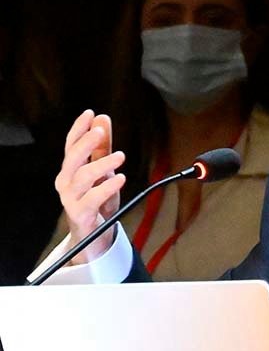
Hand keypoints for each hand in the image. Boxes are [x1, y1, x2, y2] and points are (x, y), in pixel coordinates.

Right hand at [54, 110, 125, 262]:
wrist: (94, 237)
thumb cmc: (97, 201)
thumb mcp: (103, 171)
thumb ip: (102, 147)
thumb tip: (102, 119)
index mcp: (70, 169)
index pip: (70, 145)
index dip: (78, 128)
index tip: (90, 113)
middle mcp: (66, 182)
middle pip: (72, 158)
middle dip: (85, 143)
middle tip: (100, 132)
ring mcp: (70, 198)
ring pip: (82, 177)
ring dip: (101, 164)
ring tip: (120, 156)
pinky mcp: (80, 214)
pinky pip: (92, 198)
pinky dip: (107, 187)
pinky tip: (120, 179)